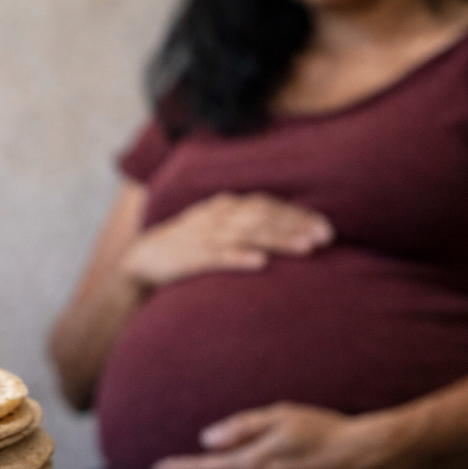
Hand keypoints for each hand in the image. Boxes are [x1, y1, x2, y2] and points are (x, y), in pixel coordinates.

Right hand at [121, 192, 332, 288]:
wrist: (142, 261)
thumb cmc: (187, 248)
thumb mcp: (217, 230)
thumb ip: (245, 227)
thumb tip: (284, 234)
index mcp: (226, 207)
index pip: (267, 205)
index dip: (297, 214)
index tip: (325, 227)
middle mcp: (218, 216)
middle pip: (263, 216)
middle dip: (296, 225)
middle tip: (325, 236)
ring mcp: (204, 235)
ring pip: (248, 233)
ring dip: (278, 239)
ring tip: (305, 247)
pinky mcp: (191, 257)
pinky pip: (219, 256)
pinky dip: (240, 258)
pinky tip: (260, 263)